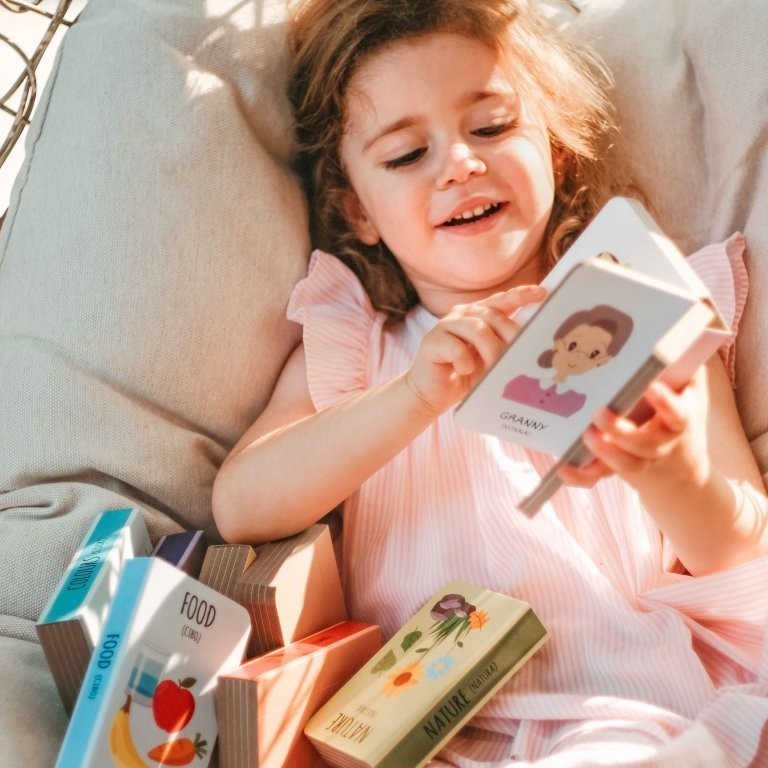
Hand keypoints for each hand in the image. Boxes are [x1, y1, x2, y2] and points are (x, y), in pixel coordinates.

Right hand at [404, 285, 545, 415]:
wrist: (432, 394)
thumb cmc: (465, 376)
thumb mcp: (491, 359)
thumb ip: (506, 346)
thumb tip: (531, 344)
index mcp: (479, 315)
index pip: (502, 300)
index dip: (521, 295)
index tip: (542, 293)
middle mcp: (463, 314)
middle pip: (493, 316)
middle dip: (510, 336)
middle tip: (520, 355)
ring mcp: (445, 325)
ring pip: (477, 329)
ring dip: (490, 352)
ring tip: (493, 370)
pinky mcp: (432, 341)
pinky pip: (456, 348)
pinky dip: (465, 363)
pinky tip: (463, 371)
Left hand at [557, 366, 710, 491]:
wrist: (682, 472)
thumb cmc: (680, 416)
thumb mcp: (690, 391)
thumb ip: (682, 362)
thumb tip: (674, 326)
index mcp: (680, 420)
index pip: (679, 414)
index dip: (666, 403)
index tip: (652, 387)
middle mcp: (662, 444)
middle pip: (646, 444)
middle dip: (622, 431)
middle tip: (599, 412)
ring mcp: (641, 461)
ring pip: (625, 465)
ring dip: (604, 452)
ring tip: (585, 434)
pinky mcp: (619, 470)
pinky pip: (599, 477)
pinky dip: (581, 476)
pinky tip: (563, 468)